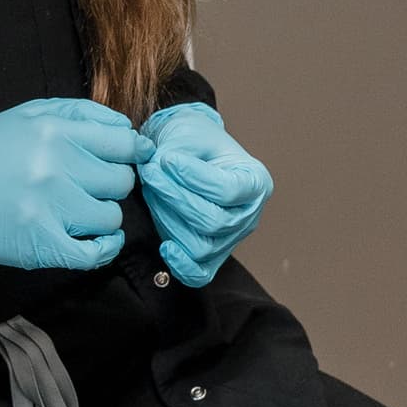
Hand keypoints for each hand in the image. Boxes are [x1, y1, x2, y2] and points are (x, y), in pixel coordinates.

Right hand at [0, 98, 142, 270]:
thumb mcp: (30, 114)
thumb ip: (82, 115)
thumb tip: (131, 131)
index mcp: (55, 129)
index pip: (125, 142)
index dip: (130, 153)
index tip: (123, 161)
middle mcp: (56, 165)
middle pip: (122, 180)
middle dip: (111, 184)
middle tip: (88, 186)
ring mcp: (50, 207)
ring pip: (112, 216)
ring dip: (102, 216)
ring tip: (79, 211)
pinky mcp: (42, 244)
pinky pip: (97, 253)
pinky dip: (105, 249)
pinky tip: (98, 241)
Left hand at [139, 101, 272, 282]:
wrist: (186, 152)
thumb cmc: (193, 140)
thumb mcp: (189, 132)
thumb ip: (176, 151)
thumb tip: (159, 170)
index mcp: (256, 182)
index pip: (229, 190)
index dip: (195, 178)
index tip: (167, 159)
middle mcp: (249, 214)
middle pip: (215, 222)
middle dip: (175, 198)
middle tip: (150, 172)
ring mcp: (231, 239)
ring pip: (201, 247)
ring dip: (169, 221)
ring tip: (152, 193)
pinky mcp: (211, 256)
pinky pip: (199, 274)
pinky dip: (181, 265)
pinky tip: (165, 246)